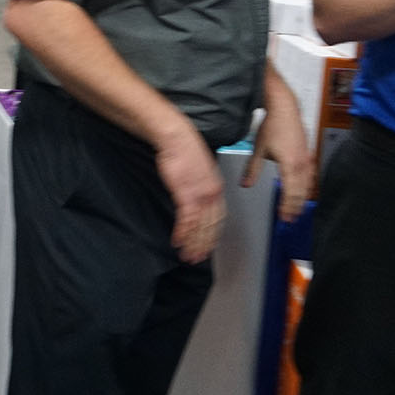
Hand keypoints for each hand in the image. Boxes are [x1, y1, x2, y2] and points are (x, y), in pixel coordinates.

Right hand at [156, 129, 225, 263]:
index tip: (208, 246)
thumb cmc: (184, 150)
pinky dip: (182, 232)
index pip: (218, 219)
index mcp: (216, 188)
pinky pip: (186, 219)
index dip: (213, 235)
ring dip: (193, 243)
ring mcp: (199, 195)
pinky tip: (178, 241)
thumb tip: (195, 196)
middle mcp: (211, 194)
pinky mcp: (185, 194)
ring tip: (187, 255)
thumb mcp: (198, 170)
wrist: (177, 137)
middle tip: (197, 257)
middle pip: (209, 226)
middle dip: (204, 245)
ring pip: (198, 226)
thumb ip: (199, 186)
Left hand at [243, 101, 314, 221]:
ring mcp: (307, 159)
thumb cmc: (273, 126)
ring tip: (296, 210)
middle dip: (295, 207)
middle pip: (301, 192)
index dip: (287, 207)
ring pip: (307, 185)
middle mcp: (302, 164)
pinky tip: (304, 191)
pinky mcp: (308, 155)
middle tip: (290, 219)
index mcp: (290, 165)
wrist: (285, 109)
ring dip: (301, 199)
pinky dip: (307, 187)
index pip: (290, 193)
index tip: (284, 217)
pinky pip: (310, 176)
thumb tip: (245, 184)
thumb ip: (252, 169)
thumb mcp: (259, 149)